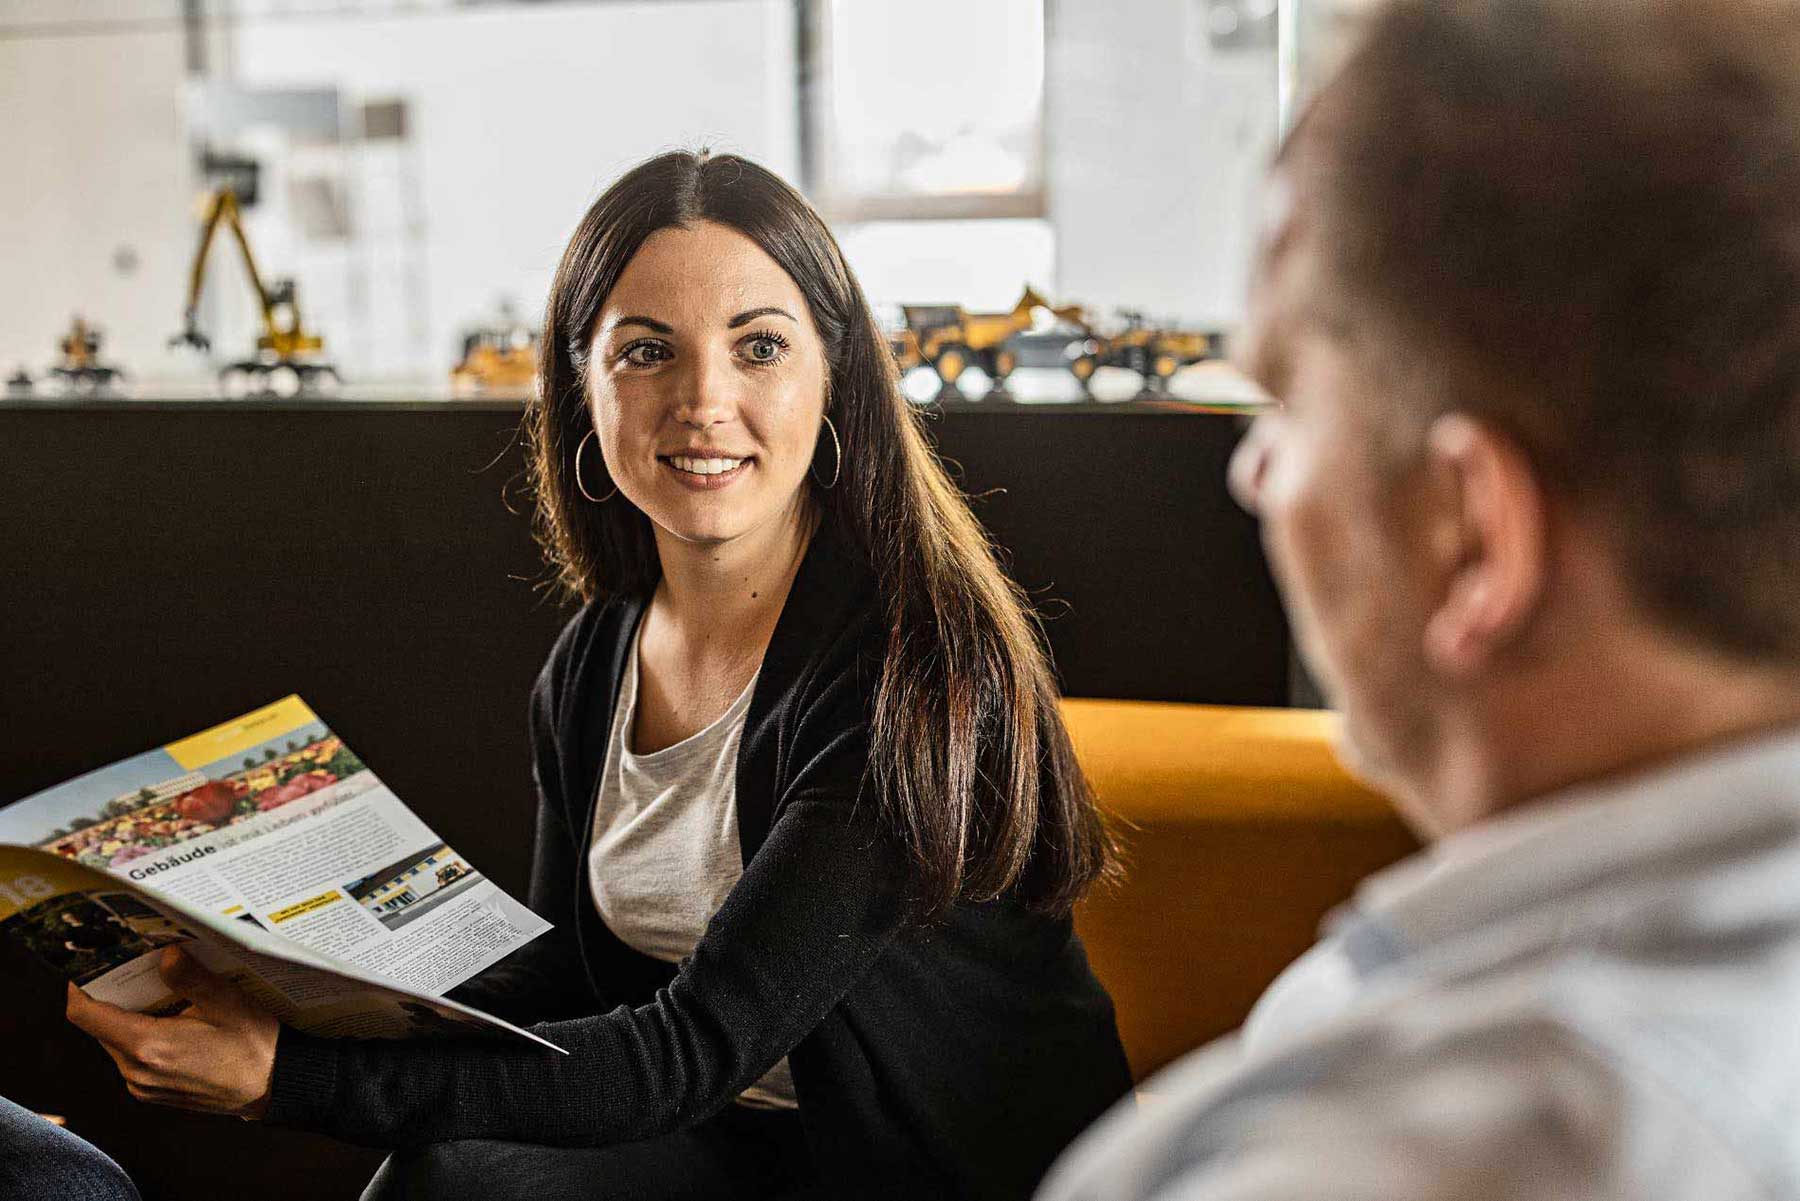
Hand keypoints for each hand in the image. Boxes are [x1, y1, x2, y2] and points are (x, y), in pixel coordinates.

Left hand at [65, 945, 279, 1118]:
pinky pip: (131, 1057)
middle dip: (114, 996)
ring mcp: (142, 1085)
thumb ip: (191, 977)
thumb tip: (164, 954)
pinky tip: (172, 1020)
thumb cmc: (256, 1047)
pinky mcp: (152, 1091)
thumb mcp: (228, 1002)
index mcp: (149, 1046)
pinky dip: (142, 1035)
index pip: (86, 1014)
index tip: (89, 964)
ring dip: (130, 1016)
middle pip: (100, 1025)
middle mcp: (136, 1071)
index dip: (79, 986)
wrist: (275, 1087)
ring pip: (115, 1041)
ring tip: (162, 993)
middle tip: (137, 968)